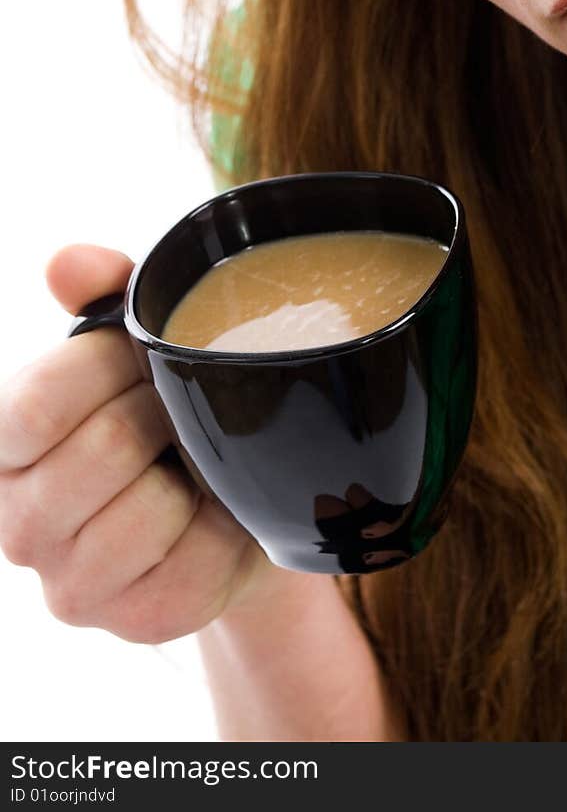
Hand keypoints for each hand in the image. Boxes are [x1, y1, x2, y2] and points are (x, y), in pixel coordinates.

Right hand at [0, 244, 281, 644]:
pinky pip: (196, 563)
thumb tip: (67, 262)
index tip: (141, 353)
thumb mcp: (133, 341)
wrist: (225, 499)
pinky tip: (219, 507)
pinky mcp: (139, 622)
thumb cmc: (162, 407)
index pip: (32, 406)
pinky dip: (226, 526)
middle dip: (163, 411)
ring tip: (198, 456)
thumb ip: (101, 291)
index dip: (105, 366)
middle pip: (104, 450)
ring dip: (194, 471)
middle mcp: (18, 525)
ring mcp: (73, 586)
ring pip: (148, 511)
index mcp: (3, 448)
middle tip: (182, 405)